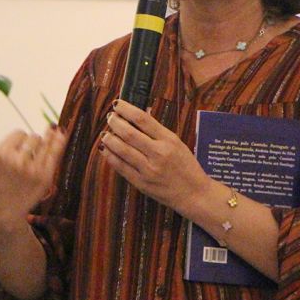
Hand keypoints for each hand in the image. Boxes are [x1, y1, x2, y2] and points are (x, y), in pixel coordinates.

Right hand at [0, 127, 66, 231]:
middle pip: (33, 137)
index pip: (18, 133)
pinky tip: (60, 134)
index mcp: (1, 155)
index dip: (16, 141)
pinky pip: (56, 153)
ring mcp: (33, 171)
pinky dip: (59, 142)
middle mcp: (18, 162)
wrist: (2, 214)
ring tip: (38, 152)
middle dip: (30, 144)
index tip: (11, 152)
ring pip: (44, 143)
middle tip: (22, 158)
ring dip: (44, 144)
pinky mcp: (46, 179)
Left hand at [99, 99, 209, 215]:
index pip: (142, 119)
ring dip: (110, 139)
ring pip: (122, 150)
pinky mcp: (141, 183)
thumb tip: (136, 116)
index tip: (117, 104)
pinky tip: (106, 150)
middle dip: (115, 123)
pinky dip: (110, 157)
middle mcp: (158, 153)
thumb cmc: (186, 166)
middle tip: (110, 117)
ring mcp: (148, 169)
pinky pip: (121, 167)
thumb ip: (157, 131)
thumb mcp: (176, 143)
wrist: (194, 194)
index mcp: (168, 140)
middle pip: (129, 133)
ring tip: (105, 134)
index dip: (126, 109)